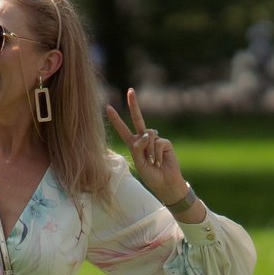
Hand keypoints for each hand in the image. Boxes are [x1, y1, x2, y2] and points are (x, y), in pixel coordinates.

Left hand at [104, 89, 187, 204]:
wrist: (166, 183)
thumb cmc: (151, 176)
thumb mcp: (139, 163)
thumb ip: (138, 148)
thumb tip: (145, 134)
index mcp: (134, 145)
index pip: (123, 129)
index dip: (116, 119)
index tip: (108, 107)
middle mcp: (144, 139)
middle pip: (138, 119)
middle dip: (134, 104)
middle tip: (130, 90)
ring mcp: (155, 140)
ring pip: (148, 135)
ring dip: (149, 151)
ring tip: (153, 162)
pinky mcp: (165, 143)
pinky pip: (158, 143)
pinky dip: (156, 154)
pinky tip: (159, 162)